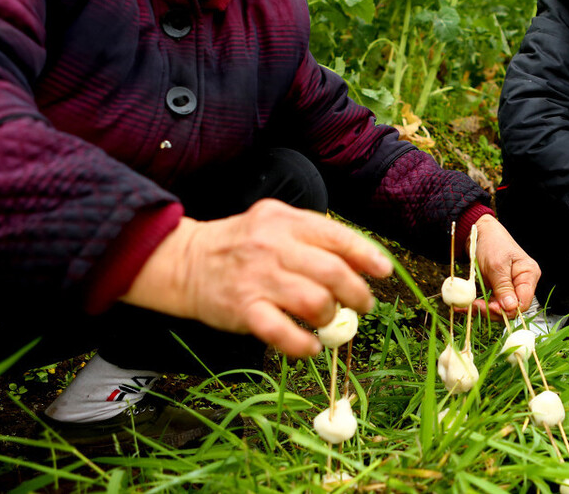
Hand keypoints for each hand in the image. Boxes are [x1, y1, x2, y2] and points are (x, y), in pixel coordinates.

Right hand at [123, 199, 392, 356]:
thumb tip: (361, 264)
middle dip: (357, 294)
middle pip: (334, 273)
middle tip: (362, 305)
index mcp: (286, 221)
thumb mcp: (276, 225)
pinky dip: (305, 345)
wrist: (185, 261)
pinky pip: (283, 333)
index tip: (383, 272)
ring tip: (329, 321)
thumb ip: (314, 239)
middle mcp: (274, 246)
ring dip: (331, 317)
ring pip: (315, 302)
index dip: (367, 257)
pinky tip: (312, 347)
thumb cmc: (241, 245)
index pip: (338, 237)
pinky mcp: (243, 309)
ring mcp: (258, 278)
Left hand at [467, 214, 540, 317]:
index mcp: (528, 275)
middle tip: (473, 307)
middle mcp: (522, 283)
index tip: (489, 308)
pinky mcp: (499, 289)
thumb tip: (510, 308)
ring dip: (483, 310)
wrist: (480, 233)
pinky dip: (479, 305)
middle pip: (511, 308)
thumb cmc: (492, 242)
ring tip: (464, 306)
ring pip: (500, 308)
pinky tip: (466, 305)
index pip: (523, 302)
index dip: (507, 310)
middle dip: (492, 311)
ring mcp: (511, 286)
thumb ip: (503, 287)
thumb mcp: (496, 265)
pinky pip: (492, 303)